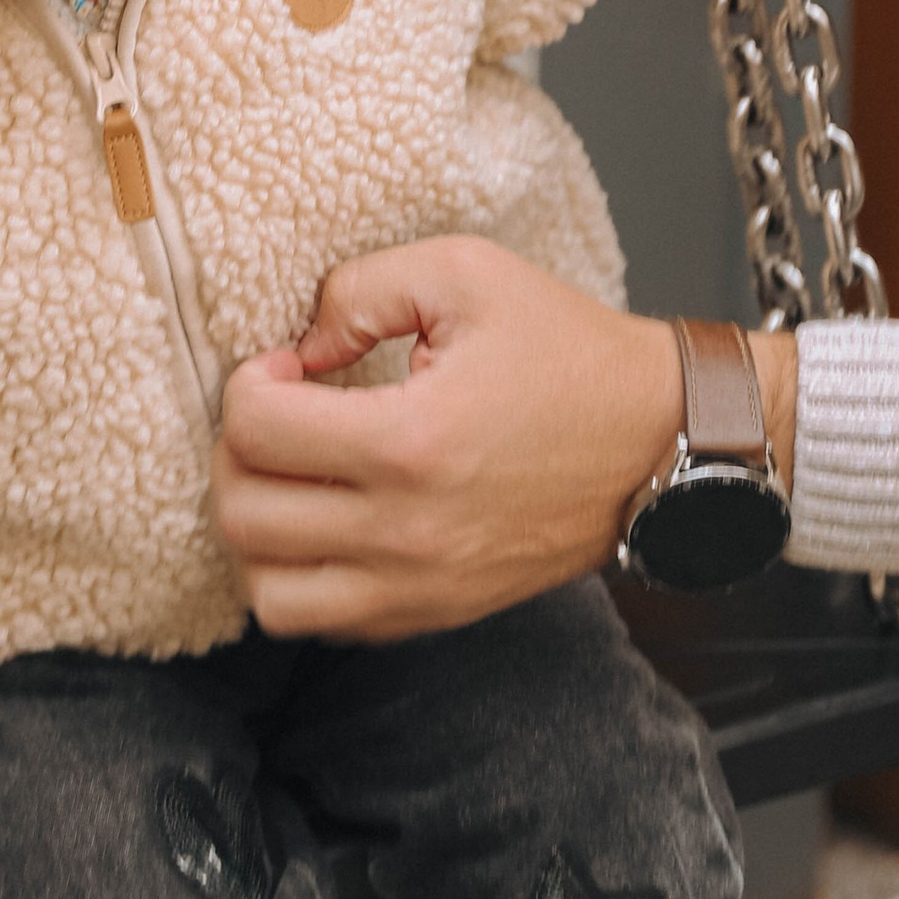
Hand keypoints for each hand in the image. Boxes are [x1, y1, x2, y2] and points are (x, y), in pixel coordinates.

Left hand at [211, 236, 696, 638]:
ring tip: (293, 477)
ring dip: (258, 530)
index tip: (286, 365)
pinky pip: (321, 624)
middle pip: (243, 515)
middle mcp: (407, 531)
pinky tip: (329, 520)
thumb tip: (299, 344)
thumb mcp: (467, 275)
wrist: (660, 443)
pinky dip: (301, 577)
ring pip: (269, 594)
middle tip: (278, 416)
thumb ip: (361, 289)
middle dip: (238, 453)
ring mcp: (420, 586)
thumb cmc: (570, 355)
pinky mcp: (434, 613)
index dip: (246, 383)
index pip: (254, 429)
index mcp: (411, 443)